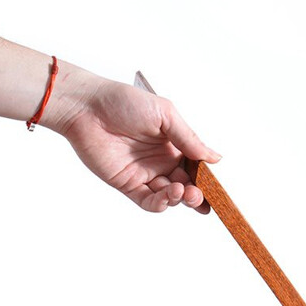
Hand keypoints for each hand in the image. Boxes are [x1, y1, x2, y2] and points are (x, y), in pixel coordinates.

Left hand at [46, 77, 220, 212]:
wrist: (89, 109)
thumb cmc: (124, 102)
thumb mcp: (165, 115)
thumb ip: (189, 138)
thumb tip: (215, 158)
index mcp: (173, 143)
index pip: (195, 166)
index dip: (206, 179)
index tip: (217, 188)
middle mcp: (160, 161)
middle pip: (185, 185)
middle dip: (195, 194)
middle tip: (198, 195)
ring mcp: (144, 174)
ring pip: (168, 196)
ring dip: (178, 198)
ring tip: (181, 191)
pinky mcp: (127, 184)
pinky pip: (147, 200)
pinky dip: (160, 203)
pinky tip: (167, 197)